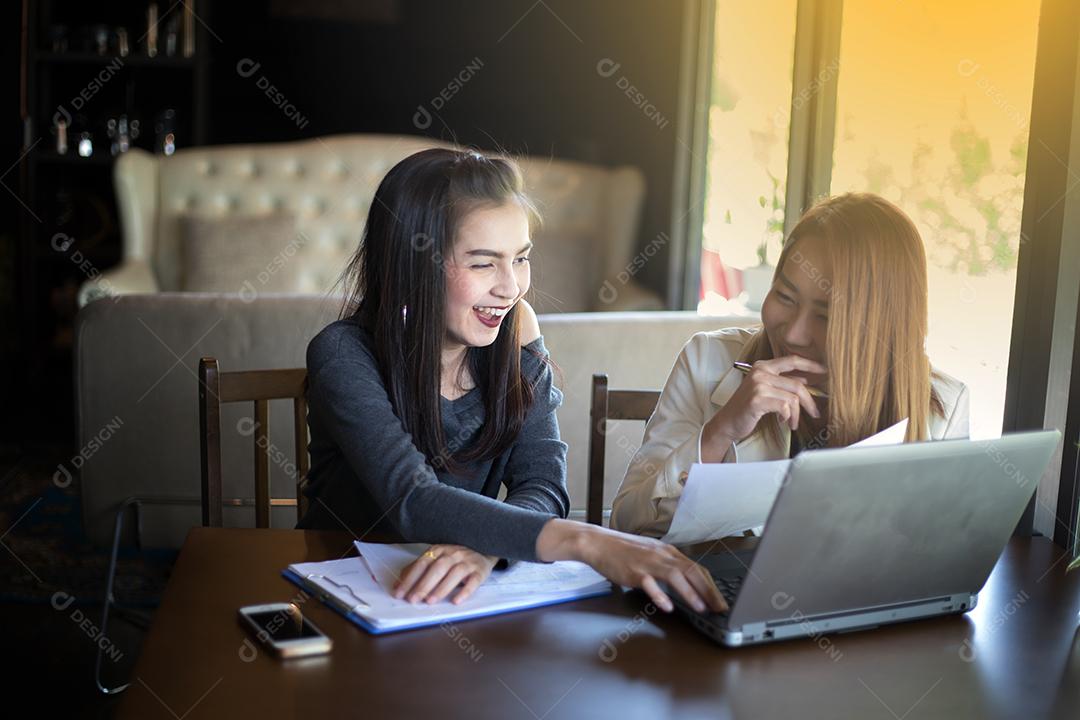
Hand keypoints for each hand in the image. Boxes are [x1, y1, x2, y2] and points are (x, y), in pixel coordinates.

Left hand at [392, 545, 498, 604]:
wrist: (483, 550)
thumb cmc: (455, 559)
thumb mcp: (436, 559)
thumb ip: (417, 570)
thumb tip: (398, 585)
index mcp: (438, 550)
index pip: (421, 564)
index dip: (410, 579)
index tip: (400, 593)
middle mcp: (453, 553)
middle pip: (437, 568)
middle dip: (424, 584)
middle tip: (413, 599)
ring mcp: (467, 561)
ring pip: (455, 573)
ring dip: (441, 588)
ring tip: (430, 601)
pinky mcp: (480, 571)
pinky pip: (473, 581)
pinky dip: (465, 591)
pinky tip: (456, 601)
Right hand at [536, 520, 726, 613]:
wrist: (598, 543)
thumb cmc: (623, 551)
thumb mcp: (650, 554)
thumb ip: (667, 566)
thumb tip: (685, 582)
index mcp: (667, 551)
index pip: (696, 567)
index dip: (710, 584)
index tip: (720, 599)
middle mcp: (661, 555)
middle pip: (691, 571)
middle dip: (708, 591)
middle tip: (719, 608)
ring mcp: (647, 562)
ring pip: (675, 576)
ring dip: (690, 593)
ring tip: (701, 608)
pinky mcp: (633, 571)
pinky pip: (650, 584)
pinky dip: (660, 596)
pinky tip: (668, 607)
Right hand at [703, 355, 825, 454]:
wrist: (727, 423)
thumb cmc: (747, 408)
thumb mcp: (765, 390)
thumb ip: (782, 383)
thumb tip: (805, 379)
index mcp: (763, 366)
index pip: (792, 360)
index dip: (811, 365)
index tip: (826, 371)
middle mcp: (760, 372)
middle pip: (797, 384)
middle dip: (809, 402)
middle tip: (815, 413)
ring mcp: (758, 385)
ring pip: (793, 398)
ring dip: (797, 414)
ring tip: (792, 422)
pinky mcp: (758, 399)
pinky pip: (785, 407)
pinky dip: (788, 417)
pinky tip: (782, 421)